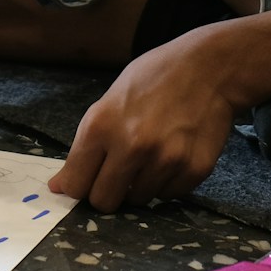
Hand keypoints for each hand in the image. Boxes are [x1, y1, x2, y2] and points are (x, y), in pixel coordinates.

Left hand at [48, 27, 240, 211]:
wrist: (210, 68)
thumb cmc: (154, 78)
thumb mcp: (109, 100)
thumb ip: (85, 145)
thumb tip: (60, 186)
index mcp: (101, 126)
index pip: (76, 185)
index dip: (78, 187)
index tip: (86, 182)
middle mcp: (132, 146)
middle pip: (105, 202)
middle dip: (108, 192)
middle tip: (118, 173)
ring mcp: (165, 160)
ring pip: (139, 200)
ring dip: (140, 184)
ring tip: (152, 153)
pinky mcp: (194, 170)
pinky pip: (169, 195)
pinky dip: (168, 182)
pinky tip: (173, 153)